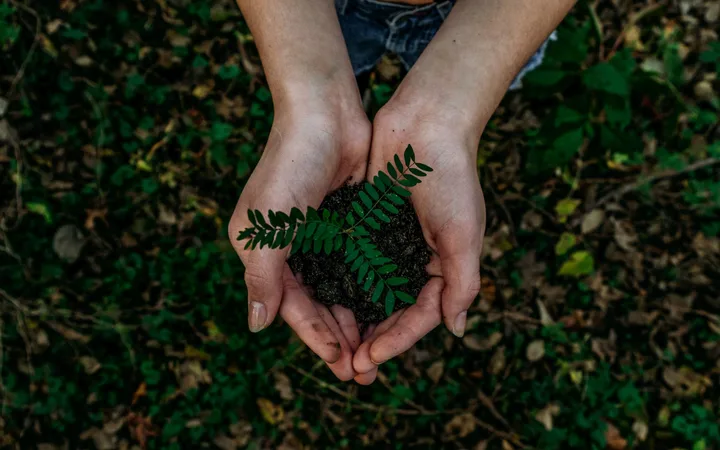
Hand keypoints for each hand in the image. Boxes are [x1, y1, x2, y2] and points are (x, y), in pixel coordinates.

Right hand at [229, 95, 370, 380]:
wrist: (325, 113)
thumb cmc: (290, 166)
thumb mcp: (268, 226)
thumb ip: (262, 277)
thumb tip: (256, 326)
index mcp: (264, 252)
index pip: (292, 307)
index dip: (316, 338)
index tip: (342, 365)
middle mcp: (290, 249)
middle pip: (317, 305)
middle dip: (339, 338)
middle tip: (364, 371)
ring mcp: (319, 236)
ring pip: (339, 290)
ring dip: (356, 319)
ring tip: (377, 350)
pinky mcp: (346, 223)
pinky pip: (357, 266)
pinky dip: (369, 289)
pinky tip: (386, 309)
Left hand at [352, 100, 485, 383]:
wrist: (426, 123)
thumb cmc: (451, 177)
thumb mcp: (463, 233)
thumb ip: (462, 282)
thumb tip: (456, 330)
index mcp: (443, 267)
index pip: (419, 316)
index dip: (396, 341)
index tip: (369, 359)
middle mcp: (415, 260)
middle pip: (392, 311)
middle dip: (373, 340)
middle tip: (349, 368)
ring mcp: (390, 243)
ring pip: (369, 292)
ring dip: (353, 319)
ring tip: (333, 346)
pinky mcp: (367, 225)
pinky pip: (352, 262)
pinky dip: (340, 284)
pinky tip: (321, 302)